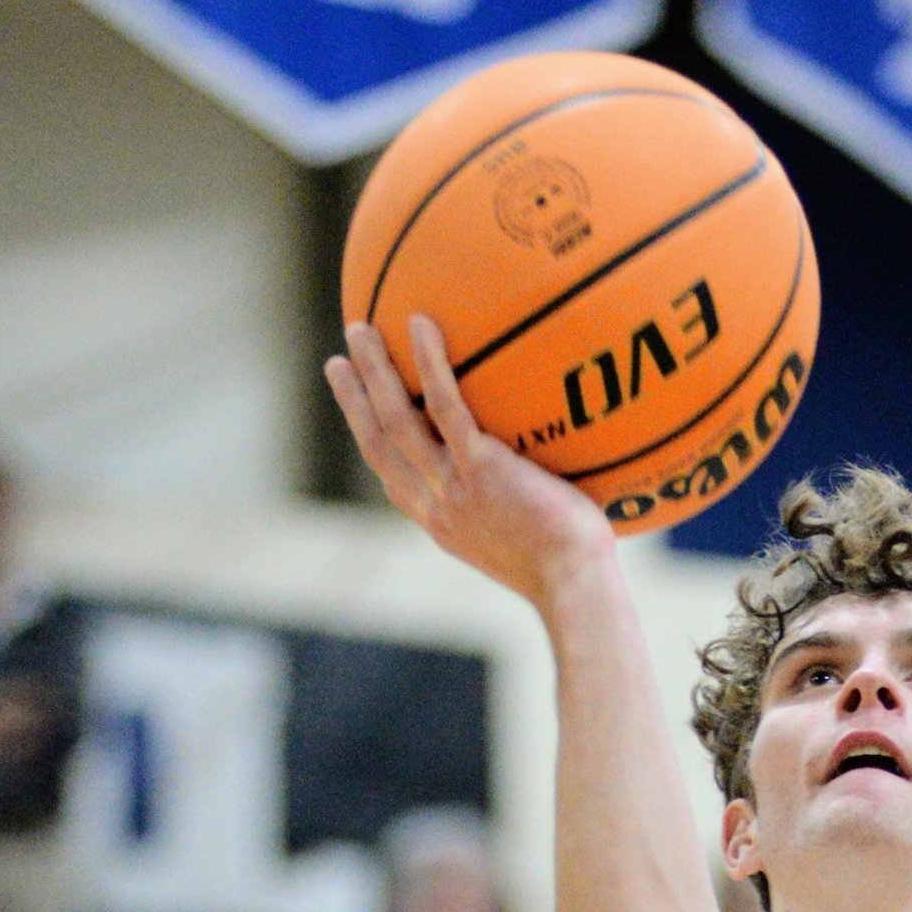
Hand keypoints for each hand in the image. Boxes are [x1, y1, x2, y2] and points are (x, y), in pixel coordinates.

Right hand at [327, 318, 617, 609]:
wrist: (573, 588)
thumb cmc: (571, 572)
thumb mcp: (532, 545)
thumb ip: (520, 510)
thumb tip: (545, 481)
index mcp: (443, 525)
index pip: (396, 482)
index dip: (373, 446)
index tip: (361, 417)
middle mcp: (436, 506)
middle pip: (379, 445)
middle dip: (353, 402)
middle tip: (338, 362)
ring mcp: (453, 487)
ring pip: (396, 420)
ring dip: (372, 372)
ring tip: (359, 330)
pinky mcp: (480, 468)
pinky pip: (447, 406)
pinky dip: (429, 364)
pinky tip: (420, 324)